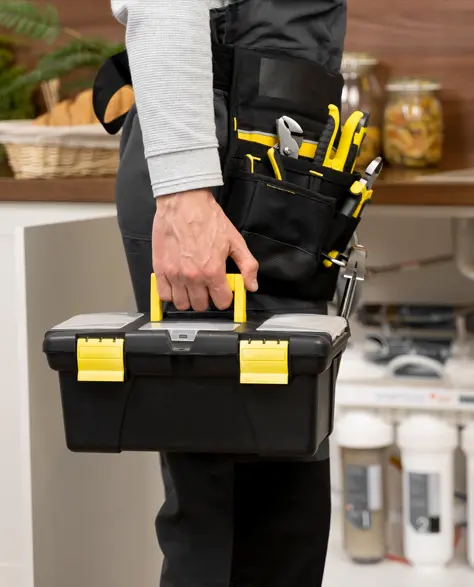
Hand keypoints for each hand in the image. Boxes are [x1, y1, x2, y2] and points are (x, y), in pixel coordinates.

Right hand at [152, 188, 258, 310]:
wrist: (183, 202)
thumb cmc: (208, 218)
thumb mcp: (235, 240)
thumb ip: (247, 265)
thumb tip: (252, 285)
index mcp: (213, 271)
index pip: (222, 302)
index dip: (225, 298)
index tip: (223, 291)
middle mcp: (193, 276)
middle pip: (201, 305)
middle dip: (207, 299)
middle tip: (207, 287)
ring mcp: (175, 274)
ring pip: (182, 304)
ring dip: (189, 299)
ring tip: (192, 287)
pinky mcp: (160, 269)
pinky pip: (164, 294)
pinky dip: (171, 294)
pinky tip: (177, 285)